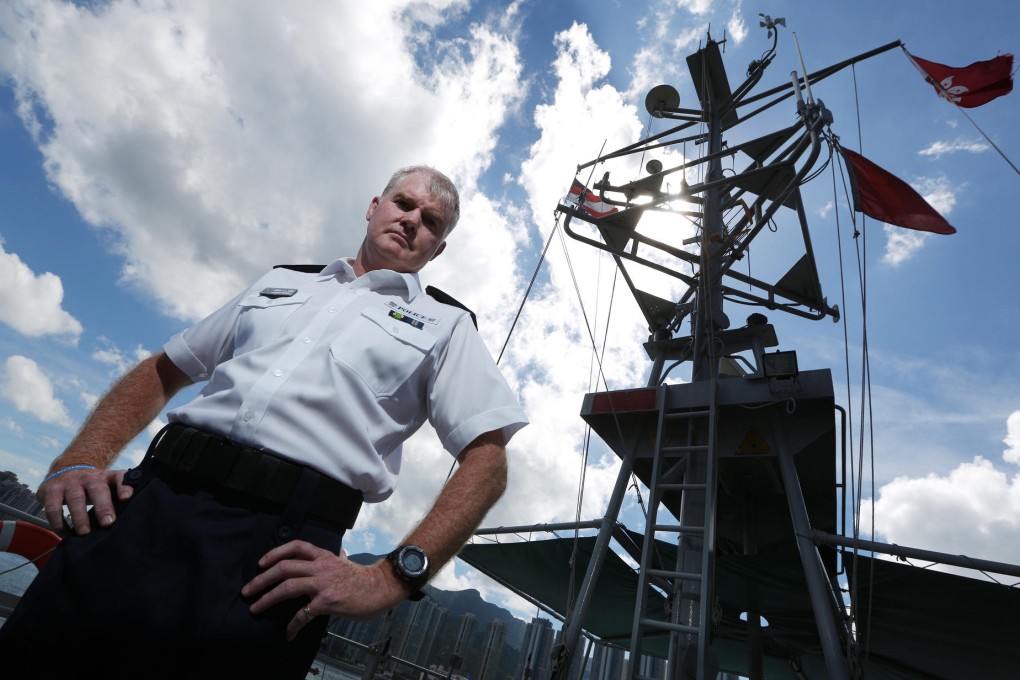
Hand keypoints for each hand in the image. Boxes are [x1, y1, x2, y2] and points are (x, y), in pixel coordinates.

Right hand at [37, 468, 132, 535]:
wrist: (64, 471)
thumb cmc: (90, 487)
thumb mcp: (105, 487)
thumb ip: (115, 498)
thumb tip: (128, 520)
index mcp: (106, 476)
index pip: (119, 477)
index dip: (124, 486)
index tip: (126, 498)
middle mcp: (89, 477)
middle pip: (97, 490)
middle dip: (103, 507)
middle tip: (108, 523)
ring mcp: (69, 482)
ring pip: (75, 499)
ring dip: (80, 517)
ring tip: (84, 533)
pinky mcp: (51, 490)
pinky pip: (54, 507)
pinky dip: (58, 522)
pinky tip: (64, 533)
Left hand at [241, 540, 406, 640]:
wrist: (381, 587)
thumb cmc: (364, 577)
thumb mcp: (346, 562)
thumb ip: (337, 557)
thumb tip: (338, 553)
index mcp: (323, 556)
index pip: (296, 547)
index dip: (275, 553)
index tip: (261, 563)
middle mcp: (320, 567)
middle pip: (284, 567)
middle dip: (261, 580)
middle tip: (248, 591)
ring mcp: (322, 584)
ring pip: (287, 587)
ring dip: (267, 599)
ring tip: (255, 608)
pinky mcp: (327, 602)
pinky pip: (303, 614)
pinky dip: (293, 625)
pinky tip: (288, 633)